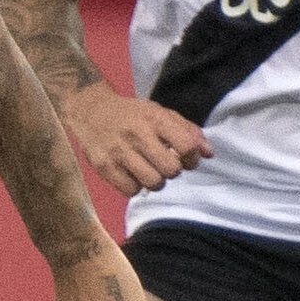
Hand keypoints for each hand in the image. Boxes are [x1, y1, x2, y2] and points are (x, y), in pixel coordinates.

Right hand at [61, 86, 212, 196]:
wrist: (90, 110)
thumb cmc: (132, 114)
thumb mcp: (161, 113)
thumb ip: (188, 131)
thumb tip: (209, 154)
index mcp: (155, 119)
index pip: (187, 145)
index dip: (192, 157)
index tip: (185, 158)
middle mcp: (137, 134)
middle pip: (171, 170)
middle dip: (172, 171)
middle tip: (163, 164)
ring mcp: (119, 152)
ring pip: (153, 183)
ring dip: (155, 181)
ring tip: (148, 170)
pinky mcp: (104, 166)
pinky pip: (131, 190)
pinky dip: (135, 186)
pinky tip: (131, 174)